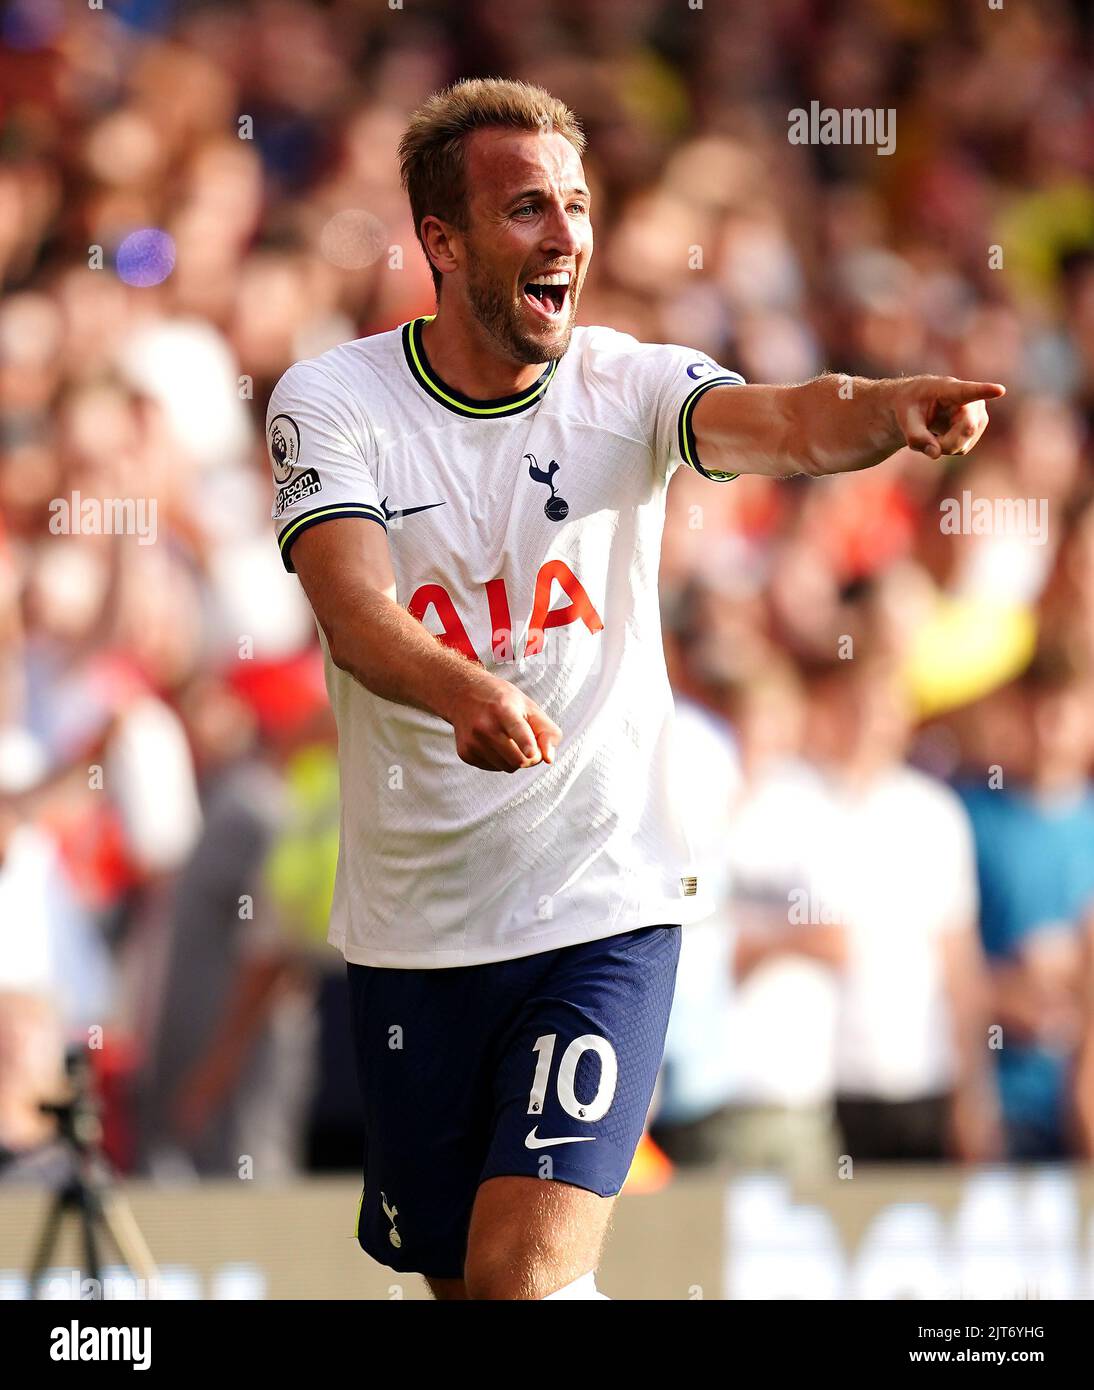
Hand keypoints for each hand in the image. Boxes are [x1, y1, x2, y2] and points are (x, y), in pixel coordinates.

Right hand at [447, 670, 561, 772]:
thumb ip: (547, 731)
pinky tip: (494, 742)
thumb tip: (549, 759)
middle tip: (531, 745)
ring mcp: (472, 742)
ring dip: (515, 759)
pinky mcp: (466, 753)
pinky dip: (500, 760)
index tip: (532, 753)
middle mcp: (484, 726)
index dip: (526, 743)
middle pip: (518, 759)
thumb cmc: (503, 701)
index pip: (517, 729)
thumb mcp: (529, 707)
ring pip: (508, 767)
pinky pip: (494, 768)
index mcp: (503, 709)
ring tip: (509, 738)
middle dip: (531, 757)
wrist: (464, 694)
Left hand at [893, 377, 1005, 459]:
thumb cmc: (910, 406)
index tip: (1000, 390)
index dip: (985, 391)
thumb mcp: (905, 419)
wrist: (916, 405)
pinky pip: (962, 448)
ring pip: (964, 443)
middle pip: (967, 429)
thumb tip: (935, 454)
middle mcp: (971, 400)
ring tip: (930, 433)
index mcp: (951, 389)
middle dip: (945, 442)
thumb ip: (916, 436)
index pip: (970, 391)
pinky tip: (940, 436)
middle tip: (922, 441)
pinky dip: (947, 448)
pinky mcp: (977, 429)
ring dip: (943, 446)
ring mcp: (978, 416)